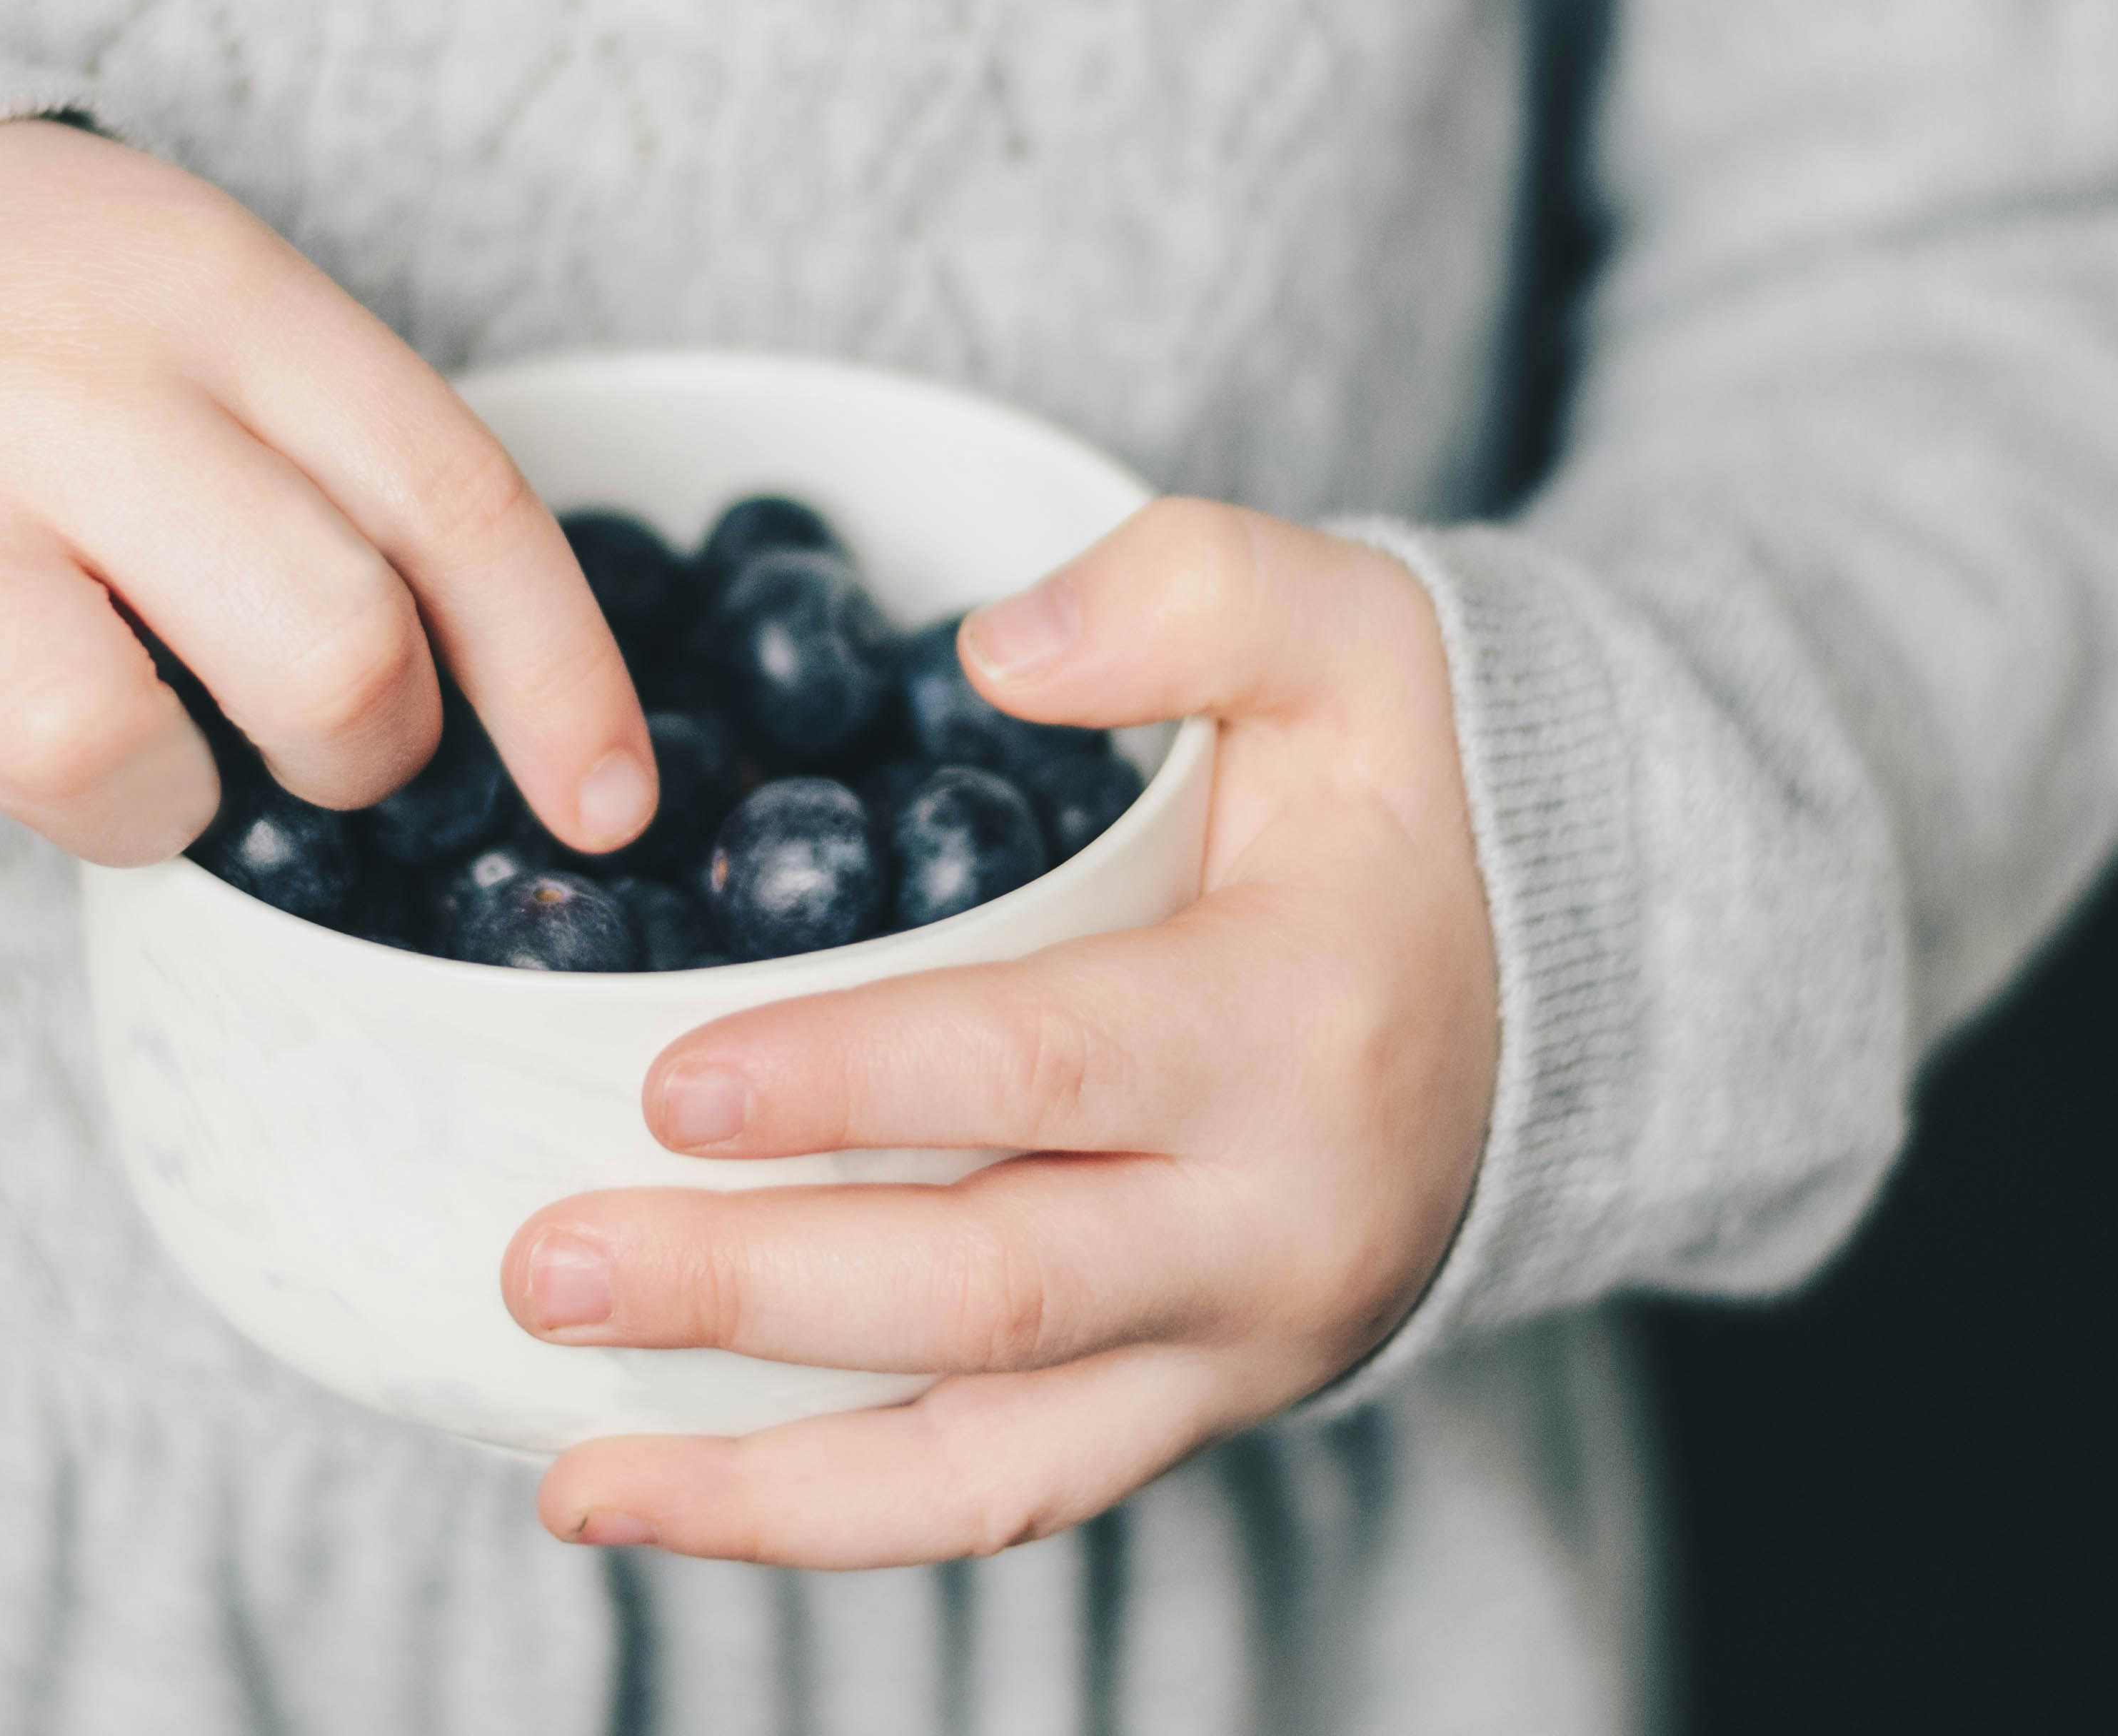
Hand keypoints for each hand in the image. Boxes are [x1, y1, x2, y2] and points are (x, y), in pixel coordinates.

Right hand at [0, 119, 652, 867]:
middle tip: (308, 734)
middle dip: (359, 751)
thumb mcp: (240, 318)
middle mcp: (64, 386)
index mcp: (224, 299)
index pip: (454, 504)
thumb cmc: (67, 325)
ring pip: (92, 746)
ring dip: (150, 815)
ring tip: (129, 761)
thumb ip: (370, 477)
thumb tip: (565, 749)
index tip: (605, 806)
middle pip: (322, 648)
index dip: (559, 682)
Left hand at [503, 501, 1497, 1566]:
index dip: (852, 1084)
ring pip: (990, 1463)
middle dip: (752, 1293)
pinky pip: (1008, 1499)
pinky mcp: (1194, 1406)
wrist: (1574, 988)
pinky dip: (832, 1525)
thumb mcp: (1354, 634)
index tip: (664, 1084)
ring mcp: (1237, 1344)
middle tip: (543, 1266)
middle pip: (988, 1291)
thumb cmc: (1412, 800)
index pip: (1044, 1070)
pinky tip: (663, 1497)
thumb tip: (992, 655)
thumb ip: (1190, 592)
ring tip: (569, 1476)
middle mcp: (1275, 1222)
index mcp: (1297, 1024)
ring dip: (765, 1486)